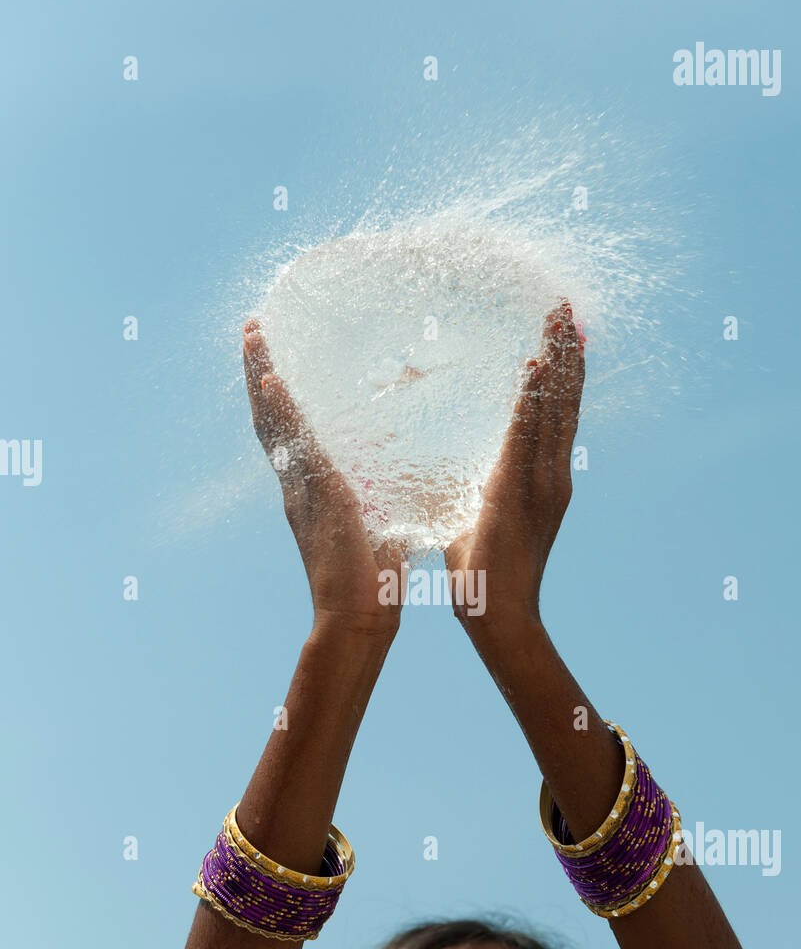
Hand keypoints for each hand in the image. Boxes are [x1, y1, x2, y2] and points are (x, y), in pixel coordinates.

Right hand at [243, 318, 406, 635]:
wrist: (359, 620)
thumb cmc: (374, 582)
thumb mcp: (382, 523)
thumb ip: (383, 494)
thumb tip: (401, 468)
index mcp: (312, 493)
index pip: (291, 433)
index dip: (279, 397)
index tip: (272, 360)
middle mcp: (297, 487)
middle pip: (269, 419)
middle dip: (258, 373)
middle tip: (251, 328)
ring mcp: (302, 491)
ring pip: (273, 423)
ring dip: (260, 376)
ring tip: (252, 334)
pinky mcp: (318, 497)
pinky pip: (293, 446)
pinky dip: (281, 411)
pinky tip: (270, 379)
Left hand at [444, 301, 584, 629]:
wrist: (499, 615)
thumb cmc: (482, 574)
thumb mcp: (473, 516)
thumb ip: (469, 489)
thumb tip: (444, 473)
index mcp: (543, 479)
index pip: (555, 414)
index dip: (560, 372)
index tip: (560, 334)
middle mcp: (552, 475)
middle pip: (564, 400)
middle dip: (566, 351)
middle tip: (565, 307)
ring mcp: (543, 483)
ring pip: (554, 408)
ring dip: (555, 361)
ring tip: (558, 319)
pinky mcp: (521, 492)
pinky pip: (528, 435)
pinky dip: (533, 399)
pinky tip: (534, 366)